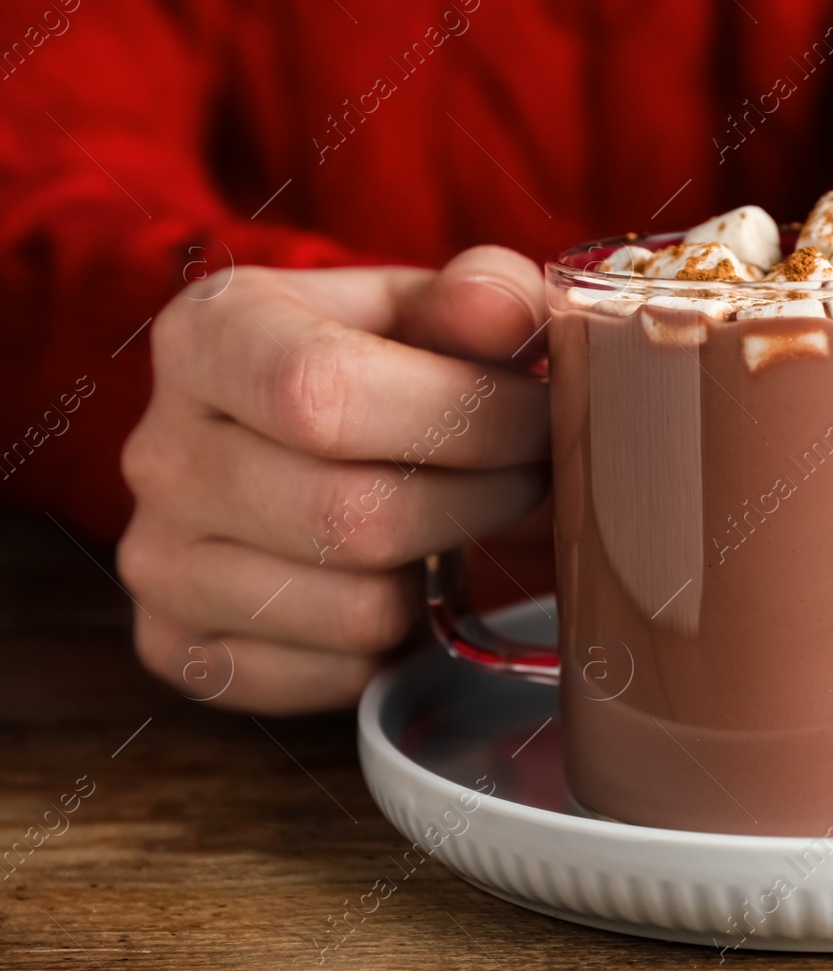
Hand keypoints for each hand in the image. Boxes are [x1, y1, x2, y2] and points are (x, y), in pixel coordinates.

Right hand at [117, 247, 549, 713]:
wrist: (296, 442)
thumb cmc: (379, 364)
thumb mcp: (428, 307)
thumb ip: (482, 296)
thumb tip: (505, 309)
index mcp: (207, 336)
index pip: (322, 392)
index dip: (463, 415)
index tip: (536, 414)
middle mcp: (160, 452)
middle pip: (354, 514)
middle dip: (481, 498)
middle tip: (528, 475)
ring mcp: (159, 563)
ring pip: (358, 609)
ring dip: (444, 571)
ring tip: (460, 519)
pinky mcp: (182, 649)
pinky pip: (338, 675)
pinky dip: (401, 639)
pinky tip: (402, 577)